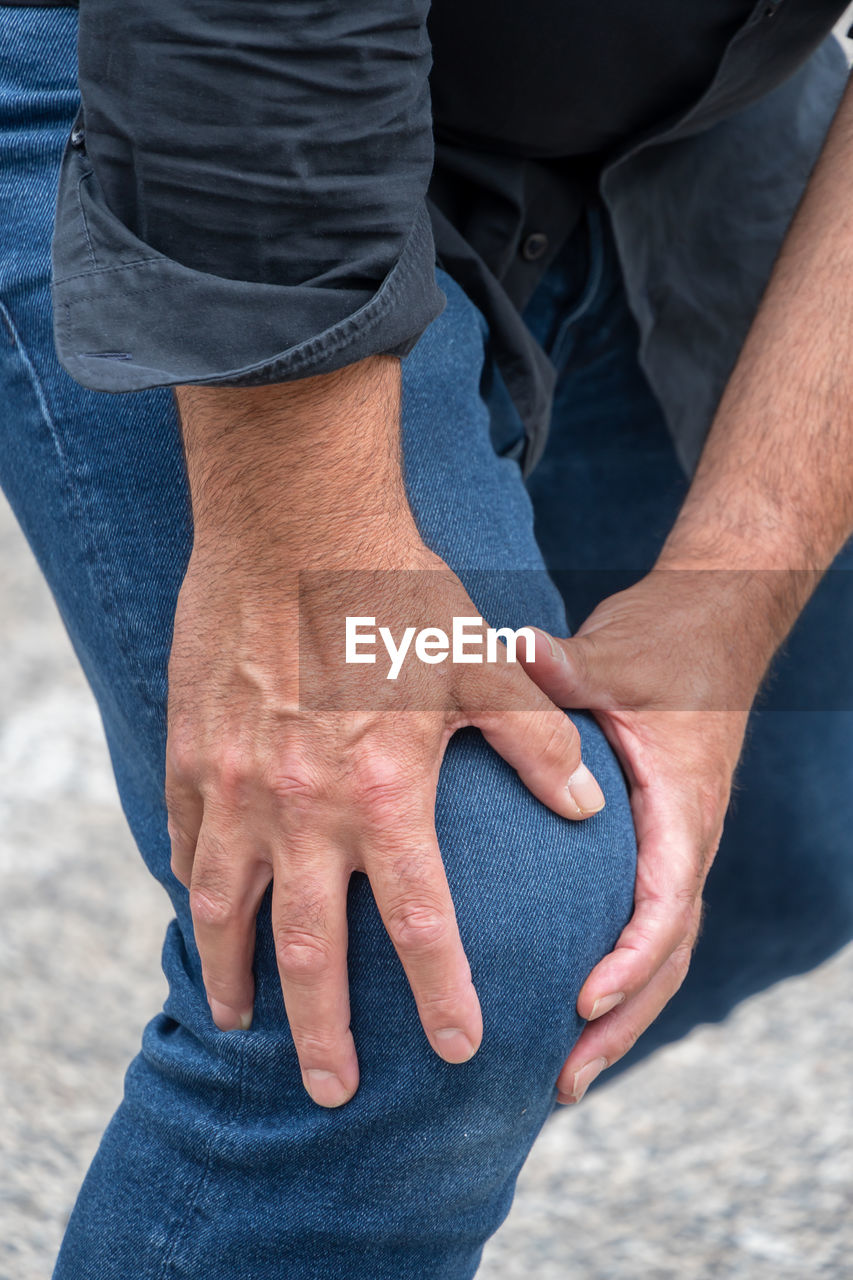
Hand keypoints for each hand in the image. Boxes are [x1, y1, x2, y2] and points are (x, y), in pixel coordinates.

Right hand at [166, 357, 605, 1107]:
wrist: (290, 522)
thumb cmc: (392, 593)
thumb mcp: (482, 665)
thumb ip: (536, 743)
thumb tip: (591, 806)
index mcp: (385, 793)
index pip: (420, 924)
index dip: (443, 995)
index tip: (462, 1048)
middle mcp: (303, 808)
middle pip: (308, 949)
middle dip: (320, 1031)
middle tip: (332, 1090)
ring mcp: (237, 786)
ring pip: (223, 911)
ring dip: (233, 975)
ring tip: (238, 1024)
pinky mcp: (193, 754)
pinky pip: (187, 842)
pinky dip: (194, 888)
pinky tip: (202, 910)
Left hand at [521, 568, 779, 1102]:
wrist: (708, 631)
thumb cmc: (666, 646)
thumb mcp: (614, 656)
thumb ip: (567, 667)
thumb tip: (515, 650)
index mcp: (681, 809)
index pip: (665, 903)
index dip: (628, 960)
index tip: (581, 1001)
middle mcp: (684, 841)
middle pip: (665, 956)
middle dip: (619, 1024)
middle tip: (563, 1080)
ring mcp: (672, 850)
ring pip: (659, 955)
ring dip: (618, 1019)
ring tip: (564, 1077)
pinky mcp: (653, 847)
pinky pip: (642, 928)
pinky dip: (614, 977)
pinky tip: (567, 1008)